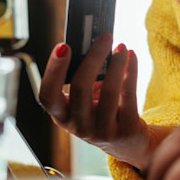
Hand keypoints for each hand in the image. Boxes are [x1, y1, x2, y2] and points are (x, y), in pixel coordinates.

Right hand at [38, 34, 149, 169]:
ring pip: (109, 92)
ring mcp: (102, 131)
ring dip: (117, 64)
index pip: (48, 96)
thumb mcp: (87, 98)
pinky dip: (131, 72)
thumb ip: (85, 76)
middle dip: (93, 58)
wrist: (127, 142)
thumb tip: (95, 43)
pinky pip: (129, 96)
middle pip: (80, 88)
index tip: (63, 46)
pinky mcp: (125, 130)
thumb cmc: (102, 110)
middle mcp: (79, 126)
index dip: (53, 71)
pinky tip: (132, 56)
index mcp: (62, 115)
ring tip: (121, 46)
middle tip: (104, 37)